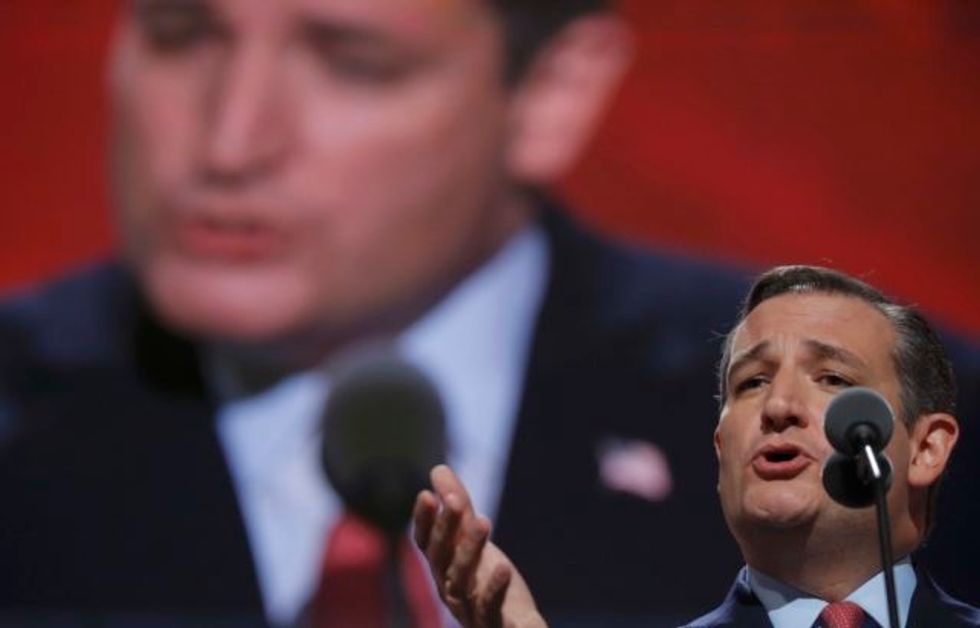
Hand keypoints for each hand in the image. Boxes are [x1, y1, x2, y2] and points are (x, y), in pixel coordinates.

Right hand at [413, 465, 545, 627]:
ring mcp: (469, 610)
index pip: (426, 543)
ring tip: (483, 522)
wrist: (515, 626)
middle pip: (442, 558)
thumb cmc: (489, 582)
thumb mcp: (473, 541)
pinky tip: (504, 569)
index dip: (424, 521)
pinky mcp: (493, 624)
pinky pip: (490, 609)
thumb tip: (438, 469)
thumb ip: (458, 509)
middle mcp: (449, 589)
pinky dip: (494, 590)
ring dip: (470, 551)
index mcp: (443, 568)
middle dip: (446, 529)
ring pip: (461, 581)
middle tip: (456, 500)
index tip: (426, 495)